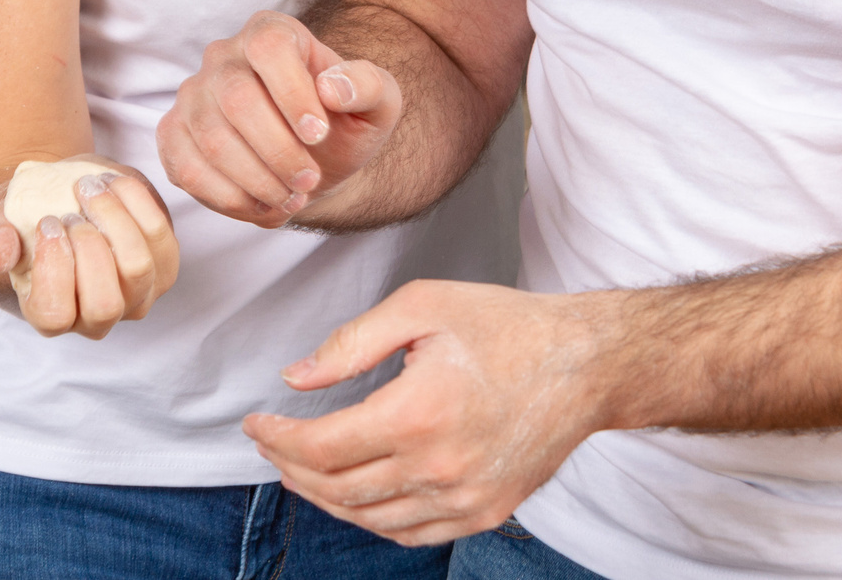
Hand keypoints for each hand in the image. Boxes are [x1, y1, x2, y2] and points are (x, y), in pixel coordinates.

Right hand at [0, 159, 180, 339]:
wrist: (61, 201)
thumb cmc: (27, 221)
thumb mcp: (3, 227)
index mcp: (51, 315)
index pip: (56, 315)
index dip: (52, 269)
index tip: (46, 222)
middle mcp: (96, 318)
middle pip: (105, 304)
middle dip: (89, 248)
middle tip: (69, 210)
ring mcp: (135, 297)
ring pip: (140, 269)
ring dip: (115, 219)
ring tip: (88, 186)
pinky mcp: (162, 268)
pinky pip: (161, 238)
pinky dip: (137, 203)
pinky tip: (112, 182)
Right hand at [157, 11, 400, 226]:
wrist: (313, 158)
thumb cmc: (343, 123)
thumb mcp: (377, 104)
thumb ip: (368, 86)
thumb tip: (332, 88)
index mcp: (271, 32)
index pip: (270, 47)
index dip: (292, 92)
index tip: (319, 135)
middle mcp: (223, 55)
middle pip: (237, 98)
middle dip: (278, 151)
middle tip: (308, 182)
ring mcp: (192, 95)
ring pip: (211, 139)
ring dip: (257, 181)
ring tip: (291, 199)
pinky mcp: (173, 135)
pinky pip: (186, 169)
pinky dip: (228, 198)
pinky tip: (261, 206)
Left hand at [247, 280, 607, 546]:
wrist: (586, 364)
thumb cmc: (506, 327)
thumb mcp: (422, 307)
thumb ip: (351, 344)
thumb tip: (295, 379)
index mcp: (416, 414)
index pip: (322, 446)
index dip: (277, 440)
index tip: (255, 424)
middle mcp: (438, 468)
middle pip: (338, 487)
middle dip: (291, 467)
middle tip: (271, 445)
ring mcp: (464, 499)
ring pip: (370, 518)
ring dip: (323, 497)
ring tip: (299, 470)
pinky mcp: (485, 512)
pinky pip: (411, 534)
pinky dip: (371, 521)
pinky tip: (352, 498)